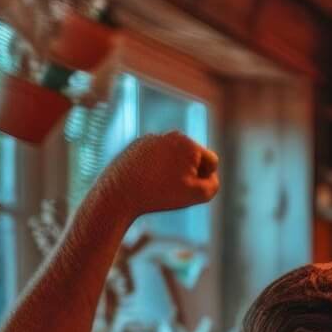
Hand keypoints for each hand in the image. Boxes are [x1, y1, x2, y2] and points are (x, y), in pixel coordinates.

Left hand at [96, 132, 218, 217]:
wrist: (118, 193)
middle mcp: (171, 135)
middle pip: (192, 157)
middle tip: (172, 188)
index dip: (205, 179)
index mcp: (188, 143)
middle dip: (189, 172)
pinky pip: (156, 158)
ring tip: (159, 186)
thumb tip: (210, 176)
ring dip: (173, 171)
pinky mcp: (137, 145)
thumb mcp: (198, 195)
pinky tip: (146, 181)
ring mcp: (152, 138)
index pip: (211, 161)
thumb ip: (214, 184)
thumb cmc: (160, 194)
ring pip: (173, 158)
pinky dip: (156, 169)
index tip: (187, 190)